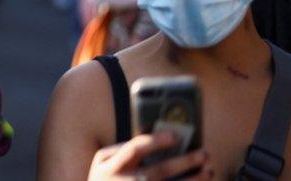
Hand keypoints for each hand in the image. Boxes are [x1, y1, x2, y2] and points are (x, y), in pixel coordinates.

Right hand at [88, 132, 212, 180]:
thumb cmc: (105, 180)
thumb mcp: (103, 163)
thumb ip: (122, 150)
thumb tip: (155, 136)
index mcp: (111, 167)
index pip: (135, 149)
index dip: (155, 141)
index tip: (175, 135)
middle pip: (160, 170)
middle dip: (185, 161)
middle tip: (204, 153)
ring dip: (194, 180)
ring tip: (209, 171)